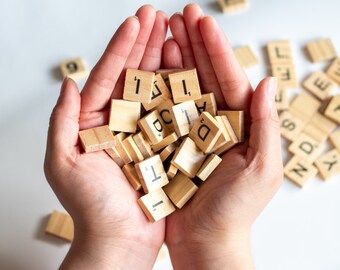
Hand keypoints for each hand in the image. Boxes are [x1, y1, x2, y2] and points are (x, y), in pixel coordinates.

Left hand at [44, 6, 167, 268]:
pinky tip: (188, 68)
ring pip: (156, 89)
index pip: (108, 75)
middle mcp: (121, 122)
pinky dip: (180, 90)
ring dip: (164, 59)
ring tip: (175, 31)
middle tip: (158, 15)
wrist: (120, 240)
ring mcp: (146, 131)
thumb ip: (62, 122)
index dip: (122, 47)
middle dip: (145, 43)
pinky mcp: (165, 144)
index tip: (136, 21)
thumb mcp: (64, 163)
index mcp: (95, 122)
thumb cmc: (91, 207)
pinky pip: (173, 112)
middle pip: (133, 75)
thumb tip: (66, 83)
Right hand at [162, 4, 282, 268]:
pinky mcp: (171, 142)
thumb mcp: (262, 168)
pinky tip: (152, 67)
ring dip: (174, 59)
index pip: (229, 78)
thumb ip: (265, 125)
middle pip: (205, 75)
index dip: (216, 49)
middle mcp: (216, 122)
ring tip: (164, 32)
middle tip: (179, 15)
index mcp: (240, 124)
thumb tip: (266, 83)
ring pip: (183, 87)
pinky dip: (159, 88)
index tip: (201, 22)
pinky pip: (165, 110)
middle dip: (193, 44)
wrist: (205, 240)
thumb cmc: (235, 211)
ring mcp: (192, 130)